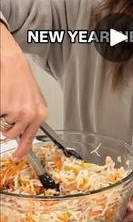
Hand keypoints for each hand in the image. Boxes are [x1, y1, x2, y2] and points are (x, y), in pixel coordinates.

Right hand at [0, 23, 47, 159]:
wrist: (13, 63)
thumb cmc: (22, 78)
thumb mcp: (33, 100)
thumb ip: (31, 120)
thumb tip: (24, 139)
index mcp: (40, 113)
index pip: (30, 138)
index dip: (22, 150)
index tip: (17, 157)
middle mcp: (30, 115)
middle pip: (12, 134)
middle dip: (8, 124)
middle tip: (10, 107)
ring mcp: (16, 113)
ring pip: (3, 127)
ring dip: (3, 117)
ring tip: (8, 100)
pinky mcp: (3, 108)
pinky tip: (4, 98)